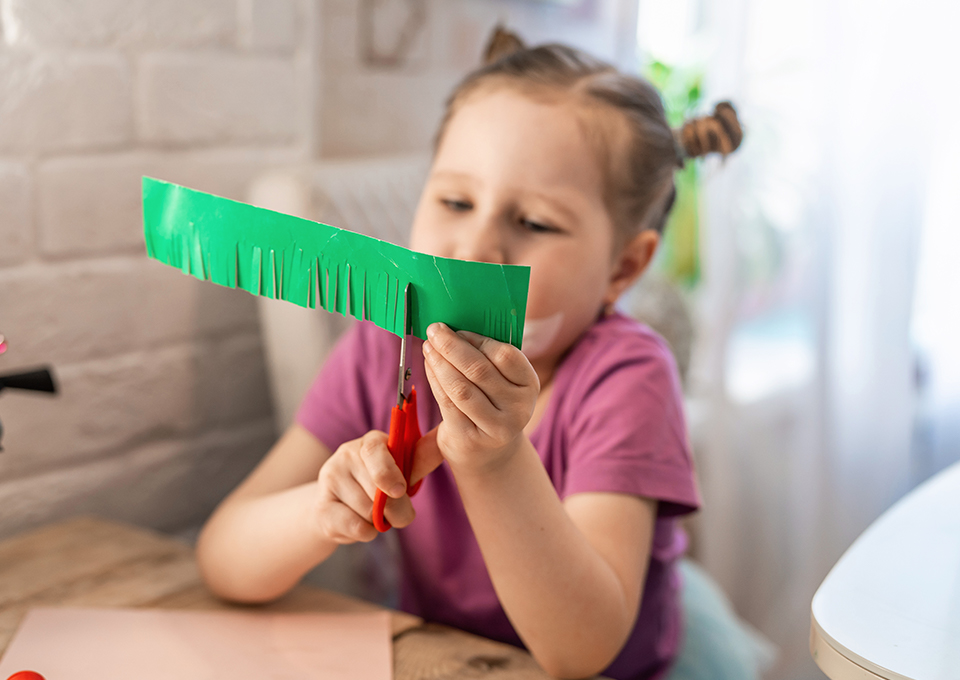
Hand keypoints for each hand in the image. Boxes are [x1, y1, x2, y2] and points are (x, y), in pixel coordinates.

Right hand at [314, 430, 439, 542]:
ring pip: (368, 511)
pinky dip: (366, 532)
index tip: (400, 490)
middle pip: (377, 490)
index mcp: (370, 442)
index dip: (388, 472)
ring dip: (379, 521)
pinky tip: (360, 523)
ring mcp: (330, 479)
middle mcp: (346, 454)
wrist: (338, 509)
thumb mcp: (402, 469)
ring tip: (373, 513)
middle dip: (396, 510)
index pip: (374, 450)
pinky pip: (355, 526)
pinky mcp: (321, 507)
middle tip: (397, 513)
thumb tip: (447, 437)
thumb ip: (422, 457)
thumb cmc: (379, 486)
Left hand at [422, 323, 539, 473]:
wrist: (488, 452)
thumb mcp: (501, 382)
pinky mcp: (472, 439)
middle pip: (479, 370)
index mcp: (529, 384)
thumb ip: (488, 358)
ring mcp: (496, 427)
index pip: (505, 355)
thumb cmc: (491, 404)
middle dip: (452, 346)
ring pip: (461, 388)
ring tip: (428, 347)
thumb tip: (456, 327)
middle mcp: (518, 408)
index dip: (478, 339)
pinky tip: (429, 367)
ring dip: (440, 363)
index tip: (457, 328)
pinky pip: (448, 404)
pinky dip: (435, 382)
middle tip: (434, 330)